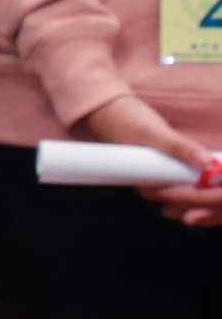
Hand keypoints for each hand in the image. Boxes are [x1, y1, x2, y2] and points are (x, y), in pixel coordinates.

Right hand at [79, 93, 221, 225]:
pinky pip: (193, 188)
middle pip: (197, 204)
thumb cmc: (126, 122)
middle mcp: (158, 191)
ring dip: (214, 193)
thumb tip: (205, 161)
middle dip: (218, 196)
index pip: (193, 199)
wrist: (107, 114)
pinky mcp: (166, 176)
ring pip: (196, 198)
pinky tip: (216, 179)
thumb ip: (178, 147)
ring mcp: (162, 185)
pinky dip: (207, 187)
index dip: (216, 195)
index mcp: (152, 185)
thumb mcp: (154, 132)